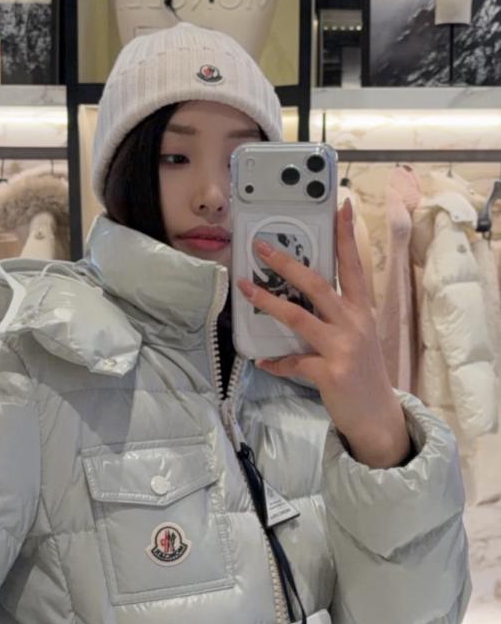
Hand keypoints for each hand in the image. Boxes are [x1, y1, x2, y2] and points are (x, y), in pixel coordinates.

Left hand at [237, 199, 411, 468]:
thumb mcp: (358, 338)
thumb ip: (336, 316)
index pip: (354, 265)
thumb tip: (301, 296)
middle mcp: (354, 324)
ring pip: (299, 316)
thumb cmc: (363, 374)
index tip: (340, 206)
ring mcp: (343, 348)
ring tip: (245, 289)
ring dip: (268, 302)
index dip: (346, 235)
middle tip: (262, 247)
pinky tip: (262, 361)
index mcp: (362, 312)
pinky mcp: (331, 373)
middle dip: (287, 263)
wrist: (378, 417)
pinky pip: (293, 362)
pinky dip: (276, 362)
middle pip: (318, 284)